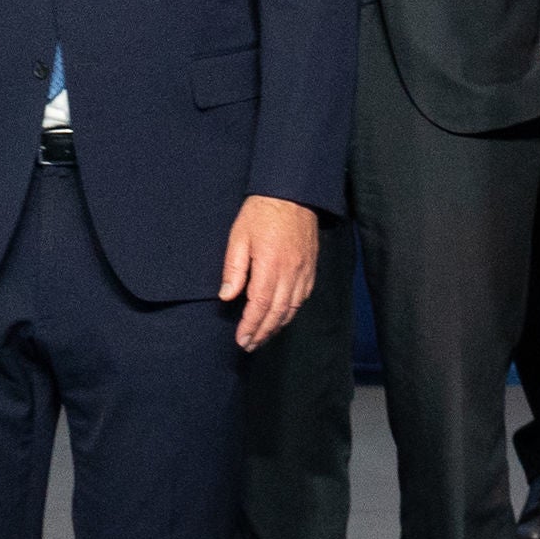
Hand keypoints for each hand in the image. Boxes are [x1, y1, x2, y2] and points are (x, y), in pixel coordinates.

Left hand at [220, 194, 319, 349]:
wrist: (293, 193)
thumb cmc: (261, 213)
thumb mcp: (238, 236)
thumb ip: (234, 268)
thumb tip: (227, 296)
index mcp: (270, 265)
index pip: (260, 305)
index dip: (250, 326)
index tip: (241, 339)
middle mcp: (290, 272)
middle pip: (277, 312)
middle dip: (263, 332)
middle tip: (250, 345)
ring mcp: (303, 270)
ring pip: (292, 307)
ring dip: (278, 326)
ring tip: (264, 336)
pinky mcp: (311, 267)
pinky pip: (304, 296)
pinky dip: (292, 311)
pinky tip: (283, 316)